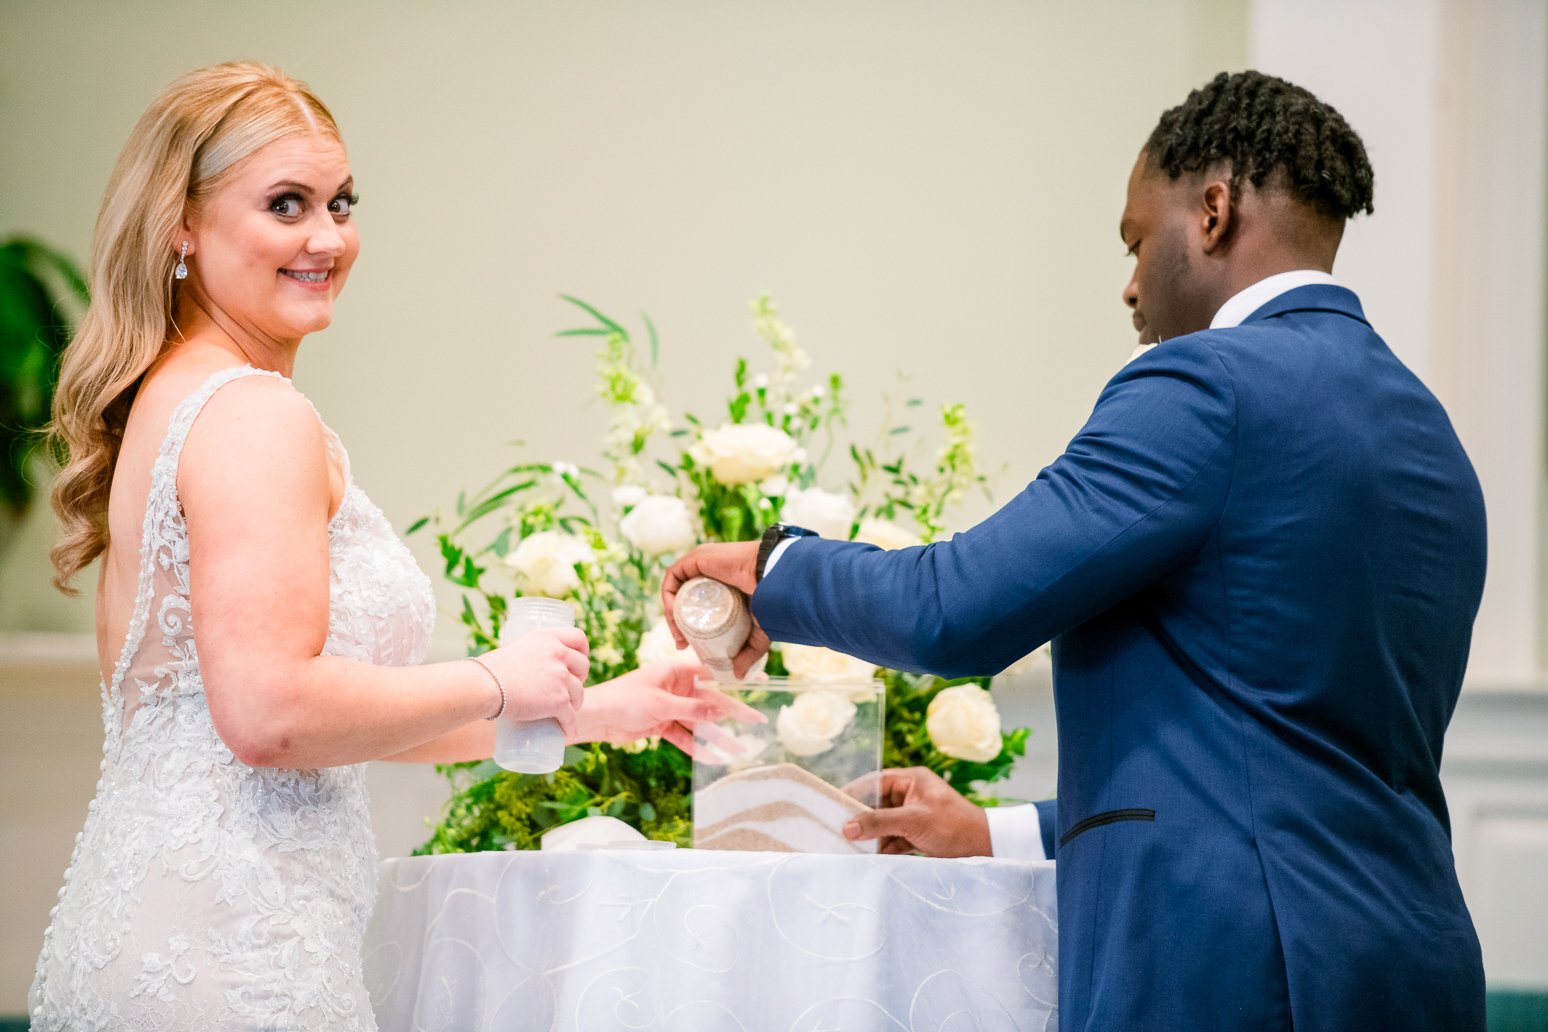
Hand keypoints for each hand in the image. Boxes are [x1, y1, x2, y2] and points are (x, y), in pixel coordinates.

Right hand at [482, 627, 588, 738]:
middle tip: (569, 688)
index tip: (578, 662)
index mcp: (548, 638)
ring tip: (567, 711)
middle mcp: (558, 654)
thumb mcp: (514, 649)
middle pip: (583, 666)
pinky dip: (570, 726)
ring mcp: (561, 678)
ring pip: (579, 693)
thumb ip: (527, 656)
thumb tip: (524, 669)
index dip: (583, 651)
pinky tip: (569, 732)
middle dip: (579, 678)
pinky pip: (571, 717)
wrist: (484, 686)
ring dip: (575, 703)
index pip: (579, 638)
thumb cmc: (488, 670)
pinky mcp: (559, 700)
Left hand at [574, 656, 765, 754]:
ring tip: (740, 749)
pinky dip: (696, 747)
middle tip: (757, 719)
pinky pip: (685, 736)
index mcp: (676, 670)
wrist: (595, 717)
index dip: (736, 673)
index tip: (759, 677)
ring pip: (701, 721)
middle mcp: (677, 686)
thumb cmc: (624, 699)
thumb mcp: (662, 704)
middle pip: (712, 698)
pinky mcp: (662, 723)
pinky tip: (712, 759)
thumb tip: (723, 710)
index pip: (713, 668)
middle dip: (734, 710)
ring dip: (718, 735)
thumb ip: (693, 708)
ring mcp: (671, 705)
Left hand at [661, 541, 769, 677]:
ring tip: (678, 634)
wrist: (773, 577)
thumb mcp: (759, 631)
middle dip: (677, 623)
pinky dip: (668, 596)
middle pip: (684, 598)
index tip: (687, 645)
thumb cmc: (771, 599)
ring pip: (677, 589)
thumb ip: (750, 652)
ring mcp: (702, 562)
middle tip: (681, 643)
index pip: (696, 604)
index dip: (686, 625)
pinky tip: (674, 615)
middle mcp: (710, 570)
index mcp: (723, 583)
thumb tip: (738, 676)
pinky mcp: (696, 558)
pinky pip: (673, 577)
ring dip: (671, 613)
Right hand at [842, 767, 990, 856]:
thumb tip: (846, 827)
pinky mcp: (917, 835)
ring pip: (884, 824)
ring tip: (849, 846)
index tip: (834, 805)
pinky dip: (882, 847)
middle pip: (877, 805)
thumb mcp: (913, 821)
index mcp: (912, 780)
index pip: (875, 781)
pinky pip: (893, 839)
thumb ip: (879, 822)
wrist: (985, 849)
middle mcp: (911, 795)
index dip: (854, 793)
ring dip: (871, 836)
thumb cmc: (954, 826)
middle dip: (861, 820)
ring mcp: (914, 816)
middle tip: (838, 830)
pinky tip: (869, 856)